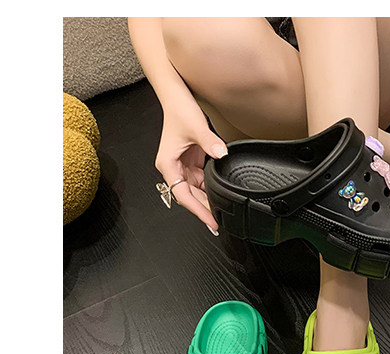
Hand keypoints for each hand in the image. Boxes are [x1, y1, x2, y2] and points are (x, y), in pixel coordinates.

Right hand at [155, 96, 227, 232]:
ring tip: (221, 209)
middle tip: (218, 221)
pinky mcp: (190, 161)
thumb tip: (221, 154)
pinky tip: (219, 192)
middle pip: (189, 196)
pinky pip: (201, 180)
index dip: (198, 211)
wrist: (177, 96)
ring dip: (207, 199)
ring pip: (195, 190)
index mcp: (168, 165)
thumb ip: (209, 143)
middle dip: (204, 208)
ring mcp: (182, 166)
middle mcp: (173, 168)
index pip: (183, 195)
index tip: (210, 221)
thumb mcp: (196, 127)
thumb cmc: (178, 110)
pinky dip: (209, 187)